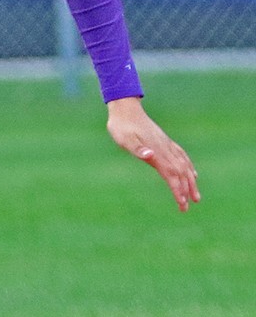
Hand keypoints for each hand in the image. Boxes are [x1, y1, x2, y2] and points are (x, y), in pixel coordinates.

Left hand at [106, 97, 200, 211]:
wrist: (125, 108)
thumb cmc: (122, 126)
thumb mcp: (124, 139)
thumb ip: (138, 149)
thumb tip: (150, 156)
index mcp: (156, 152)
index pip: (171, 175)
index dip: (178, 190)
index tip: (182, 205)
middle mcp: (165, 149)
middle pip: (180, 173)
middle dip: (186, 191)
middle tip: (187, 207)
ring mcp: (166, 144)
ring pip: (184, 165)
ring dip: (190, 181)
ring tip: (196, 196)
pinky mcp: (165, 141)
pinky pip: (182, 156)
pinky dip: (189, 167)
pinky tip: (192, 173)